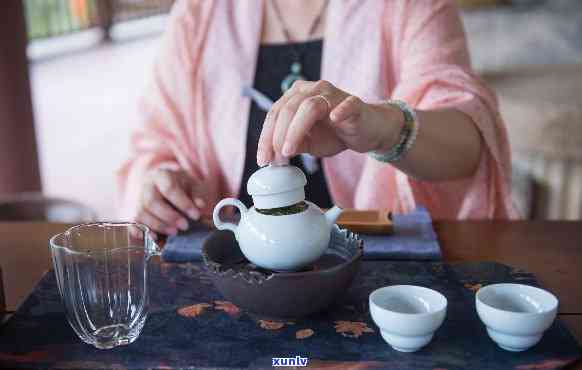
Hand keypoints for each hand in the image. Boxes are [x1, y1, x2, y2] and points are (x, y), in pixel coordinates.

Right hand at [135, 168, 206, 237]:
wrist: (166, 185)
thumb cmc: (181, 186)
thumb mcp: (192, 186)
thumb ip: (196, 195)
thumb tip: (199, 205)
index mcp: (161, 175)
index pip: (169, 188)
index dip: (183, 203)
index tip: (196, 215)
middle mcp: (146, 186)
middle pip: (151, 202)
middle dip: (169, 216)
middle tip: (184, 226)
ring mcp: (137, 199)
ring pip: (141, 213)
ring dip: (158, 226)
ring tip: (174, 232)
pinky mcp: (133, 212)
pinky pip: (133, 223)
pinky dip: (142, 232)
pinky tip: (155, 238)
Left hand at [257, 80, 403, 164]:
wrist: (367, 131)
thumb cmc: (335, 134)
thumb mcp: (308, 143)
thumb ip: (292, 144)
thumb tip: (273, 156)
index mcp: (297, 96)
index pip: (275, 114)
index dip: (266, 138)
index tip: (262, 159)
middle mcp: (312, 90)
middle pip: (288, 109)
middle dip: (277, 137)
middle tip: (275, 160)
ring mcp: (333, 95)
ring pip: (309, 107)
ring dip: (295, 130)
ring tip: (288, 151)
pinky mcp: (354, 103)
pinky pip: (346, 105)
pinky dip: (340, 111)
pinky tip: (334, 119)